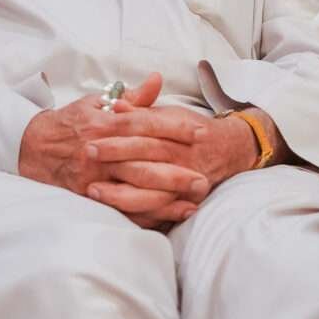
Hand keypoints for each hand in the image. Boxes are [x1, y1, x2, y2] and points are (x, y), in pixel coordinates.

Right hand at [19, 74, 210, 227]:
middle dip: (176, 167)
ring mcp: (94, 177)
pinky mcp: (90, 197)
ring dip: (167, 194)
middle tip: (206, 173)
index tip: (200, 131)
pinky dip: (148, 213)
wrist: (32, 148)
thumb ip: (132, 98)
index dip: (174, 127)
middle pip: (144, 159)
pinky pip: (123, 208)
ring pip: (135, 187)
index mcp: (105, 124)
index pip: (144, 123)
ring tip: (195, 196)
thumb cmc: (69, 124)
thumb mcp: (96, 103)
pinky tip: (171, 214)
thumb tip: (158, 80)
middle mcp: (101, 150)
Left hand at [86, 83, 262, 225]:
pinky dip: (138, 213)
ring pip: (152, 188)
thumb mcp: (170, 114)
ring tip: (93, 190)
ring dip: (121, 191)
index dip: (119, 132)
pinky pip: (160, 211)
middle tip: (88, 157)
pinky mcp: (188, 200)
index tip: (92, 138)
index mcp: (178, 130)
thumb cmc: (192, 130)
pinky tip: (115, 211)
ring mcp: (187, 180)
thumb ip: (142, 111)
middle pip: (147, 154)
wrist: (230, 149)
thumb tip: (117, 105)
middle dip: (116, 156)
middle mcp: (184, 155)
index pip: (146, 128)